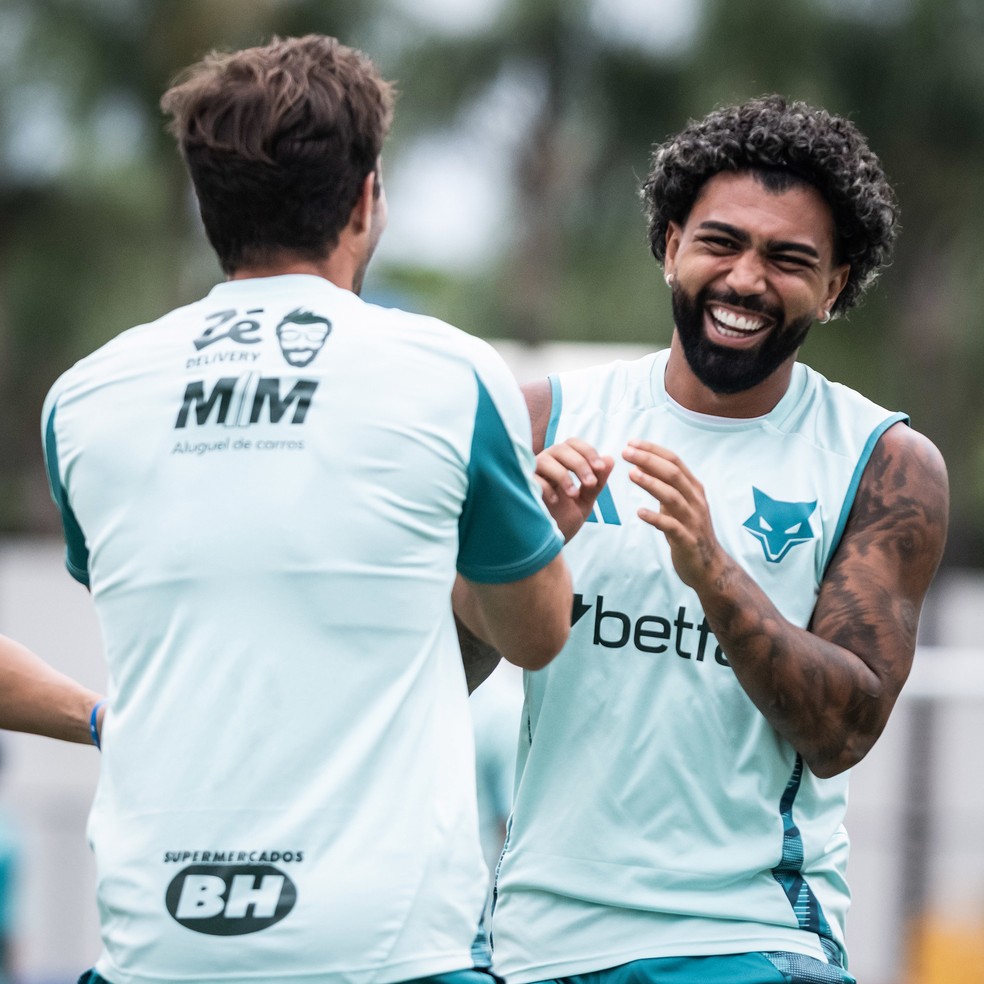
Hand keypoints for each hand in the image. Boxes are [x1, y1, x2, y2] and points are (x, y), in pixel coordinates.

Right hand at [536, 438, 614, 541]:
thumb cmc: (563, 521)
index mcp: (561, 465)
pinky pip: (531, 479)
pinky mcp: (522, 489)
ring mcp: (532, 476)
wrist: (547, 546)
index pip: (572, 444)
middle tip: (591, 483)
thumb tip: (610, 459)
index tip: (600, 469)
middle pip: (560, 448)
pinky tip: (556, 502)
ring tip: (574, 495)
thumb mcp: (585, 502)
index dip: (587, 451)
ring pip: (545, 460)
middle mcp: (545, 466)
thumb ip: (597, 483)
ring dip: (563, 475)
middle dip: (579, 463)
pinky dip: (546, 487)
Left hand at [622, 439, 724, 588]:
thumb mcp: (678, 505)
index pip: (674, 461)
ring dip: (651, 484)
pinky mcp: (687, 540)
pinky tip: (640, 512)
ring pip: (672, 497)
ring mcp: (693, 520)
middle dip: (649, 460)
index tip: (631, 442)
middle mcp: (695, 501)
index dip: (653, 450)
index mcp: (694, 489)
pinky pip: (671, 526)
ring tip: (631, 474)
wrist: (708, 567)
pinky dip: (655, 518)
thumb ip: (665, 486)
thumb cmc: (689, 531)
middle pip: (673, 474)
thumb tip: (642, 465)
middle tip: (626, 453)